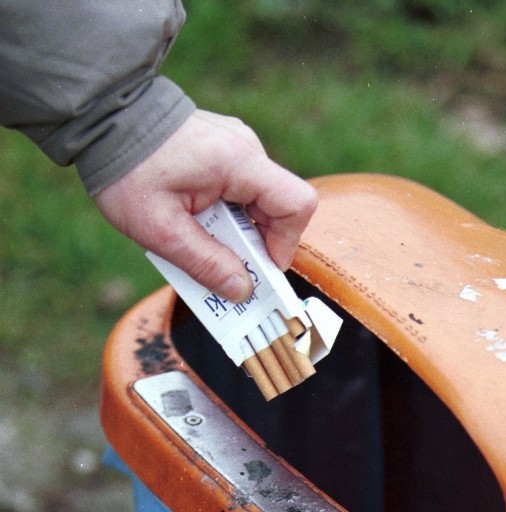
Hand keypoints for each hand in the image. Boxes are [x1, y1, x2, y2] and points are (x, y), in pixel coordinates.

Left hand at [93, 110, 316, 301]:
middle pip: (279, 208)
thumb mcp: (160, 230)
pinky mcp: (225, 150)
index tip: (261, 269)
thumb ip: (205, 262)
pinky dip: (227, 218)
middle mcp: (246, 149)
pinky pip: (241, 193)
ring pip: (259, 204)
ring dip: (238, 234)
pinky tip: (197, 224)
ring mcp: (237, 146)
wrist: (102, 119)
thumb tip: (242, 291)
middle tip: (225, 270)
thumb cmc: (126, 169)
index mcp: (238, 162)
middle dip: (257, 247)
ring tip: (200, 244)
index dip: (287, 243)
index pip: (296, 204)